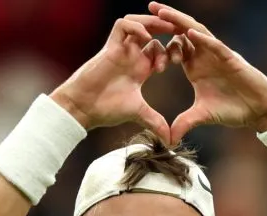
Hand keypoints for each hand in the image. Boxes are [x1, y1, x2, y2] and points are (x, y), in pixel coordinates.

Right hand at [50, 15, 175, 142]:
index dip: (173, 51)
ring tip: (169, 30)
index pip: (160, 49)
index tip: (181, 62)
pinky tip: (148, 38)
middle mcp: (132, 55)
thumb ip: (155, 122)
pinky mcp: (110, 47)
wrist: (84, 108)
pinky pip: (123, 26)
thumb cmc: (106, 109)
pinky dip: (136, 27)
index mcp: (140, 68)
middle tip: (182, 37)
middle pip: (152, 31)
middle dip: (168, 31)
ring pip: (138, 23)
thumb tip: (171, 142)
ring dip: (154, 24)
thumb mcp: (138, 114)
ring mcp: (121, 50)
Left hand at [149, 2, 266, 142]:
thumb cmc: (234, 108)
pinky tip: (189, 31)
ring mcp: (217, 55)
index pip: (174, 47)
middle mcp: (205, 56)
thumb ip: (184, 122)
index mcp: (195, 66)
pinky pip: (215, 45)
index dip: (158, 41)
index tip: (141, 37)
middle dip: (166, 20)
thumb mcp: (202, 116)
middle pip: (182, 32)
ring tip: (162, 11)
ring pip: (197, 31)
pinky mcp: (231, 59)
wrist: (258, 110)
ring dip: (180, 21)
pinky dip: (202, 38)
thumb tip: (169, 139)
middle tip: (148, 7)